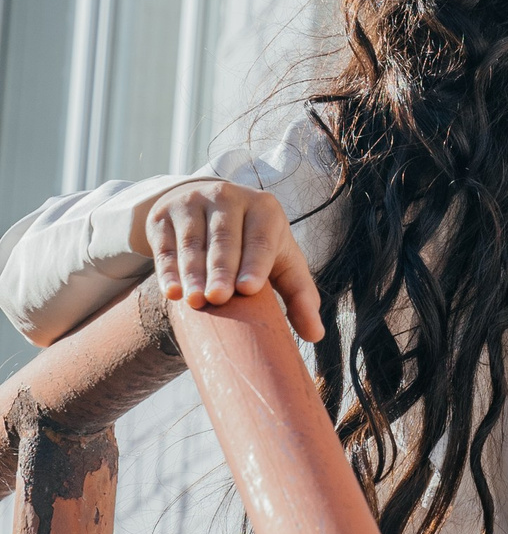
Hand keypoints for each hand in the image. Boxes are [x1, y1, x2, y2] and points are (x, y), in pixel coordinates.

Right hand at [137, 182, 322, 343]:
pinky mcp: (164, 214)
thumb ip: (299, 294)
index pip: (260, 238)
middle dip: (220, 270)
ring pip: (192, 242)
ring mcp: (193, 202)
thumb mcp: (280, 260)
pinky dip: (167, 270)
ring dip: (192, 273)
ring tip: (195, 302)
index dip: (255, 263)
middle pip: (224, 238)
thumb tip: (316, 335)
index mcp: (264, 208)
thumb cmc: (253, 242)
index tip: (247, 289)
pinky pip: (165, 245)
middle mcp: (228, 197)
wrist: (206, 205)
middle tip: (218, 299)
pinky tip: (172, 292)